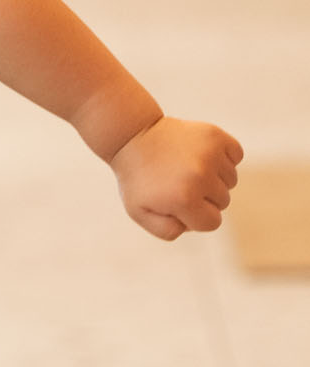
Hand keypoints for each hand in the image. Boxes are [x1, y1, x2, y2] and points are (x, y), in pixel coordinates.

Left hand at [110, 116, 242, 240]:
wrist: (132, 138)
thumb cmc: (138, 179)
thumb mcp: (140, 213)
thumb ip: (167, 230)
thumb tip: (193, 226)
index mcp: (184, 199)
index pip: (212, 223)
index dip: (196, 217)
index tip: (179, 203)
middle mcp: (200, 176)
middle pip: (223, 201)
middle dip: (205, 197)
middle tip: (179, 182)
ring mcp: (209, 153)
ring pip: (231, 179)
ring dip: (214, 177)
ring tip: (187, 167)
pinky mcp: (215, 135)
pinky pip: (236, 155)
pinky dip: (224, 157)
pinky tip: (201, 154)